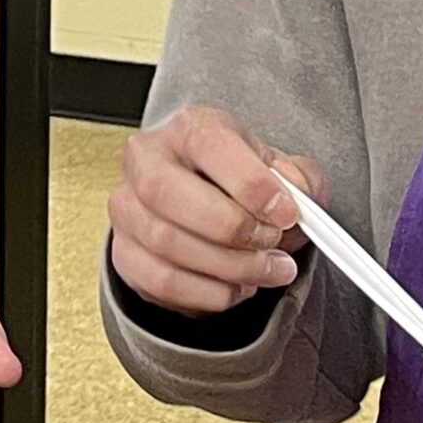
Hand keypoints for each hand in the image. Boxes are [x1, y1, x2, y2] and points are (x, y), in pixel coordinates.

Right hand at [108, 105, 325, 316]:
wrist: (206, 206)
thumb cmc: (239, 184)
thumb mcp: (279, 170)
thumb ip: (298, 180)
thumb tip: (297, 197)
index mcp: (188, 129)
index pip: (207, 144)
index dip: (249, 183)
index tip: (286, 214)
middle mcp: (146, 161)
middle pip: (165, 192)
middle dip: (231, 228)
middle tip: (272, 244)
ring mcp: (128, 209)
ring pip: (165, 243)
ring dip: (229, 267)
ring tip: (267, 271)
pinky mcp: (125, 252)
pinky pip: (161, 281)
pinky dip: (209, 293)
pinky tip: (236, 287)